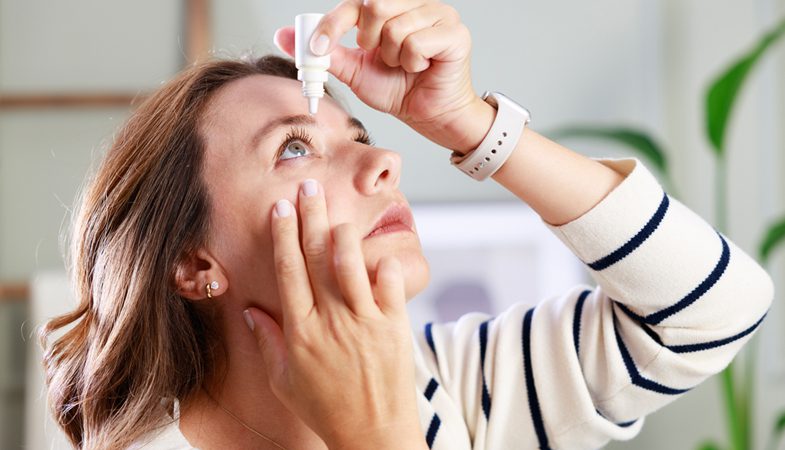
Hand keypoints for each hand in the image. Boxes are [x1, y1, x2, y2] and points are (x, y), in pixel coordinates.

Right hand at [244, 179, 425, 449]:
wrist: (373, 434)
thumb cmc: (327, 408)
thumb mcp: (285, 380)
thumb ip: (267, 342)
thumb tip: (249, 310)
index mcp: (301, 332)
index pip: (288, 272)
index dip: (283, 237)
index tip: (280, 208)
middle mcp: (331, 321)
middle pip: (316, 259)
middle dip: (311, 219)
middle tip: (308, 187)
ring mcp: (364, 323)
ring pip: (351, 266)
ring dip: (343, 235)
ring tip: (337, 214)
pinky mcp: (394, 327)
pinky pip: (390, 287)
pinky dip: (385, 267)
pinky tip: (380, 253)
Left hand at [274, 0, 490, 153]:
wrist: (429, 115)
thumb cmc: (398, 89)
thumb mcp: (353, 70)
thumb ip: (325, 52)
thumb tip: (284, 36)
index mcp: (392, 5)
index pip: (355, 1)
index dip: (332, 24)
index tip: (317, 48)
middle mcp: (415, 2)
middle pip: (374, 5)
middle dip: (369, 41)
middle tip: (380, 57)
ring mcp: (439, 14)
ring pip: (396, 28)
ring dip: (393, 58)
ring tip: (404, 66)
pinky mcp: (455, 33)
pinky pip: (417, 43)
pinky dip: (412, 63)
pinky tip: (421, 68)